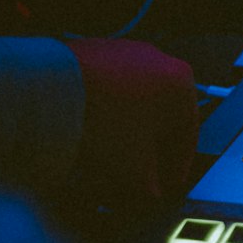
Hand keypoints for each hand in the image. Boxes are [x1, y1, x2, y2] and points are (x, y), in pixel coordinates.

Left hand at [65, 39, 197, 206]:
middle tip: (141, 174)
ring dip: (127, 130)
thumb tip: (150, 192)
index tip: (166, 185)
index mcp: (182, 83)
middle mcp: (159, 59)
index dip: (177, 167)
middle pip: (161, 116)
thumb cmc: (108, 124)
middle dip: (150, 149)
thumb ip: (150, 185)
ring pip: (134, 101)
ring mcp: (125, 50)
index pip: (187, 135)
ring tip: (112, 156)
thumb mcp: (136, 168)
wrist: (56, 88)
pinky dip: (106, 111)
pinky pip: (108, 88)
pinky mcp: (94, 50)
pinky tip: (91, 131)